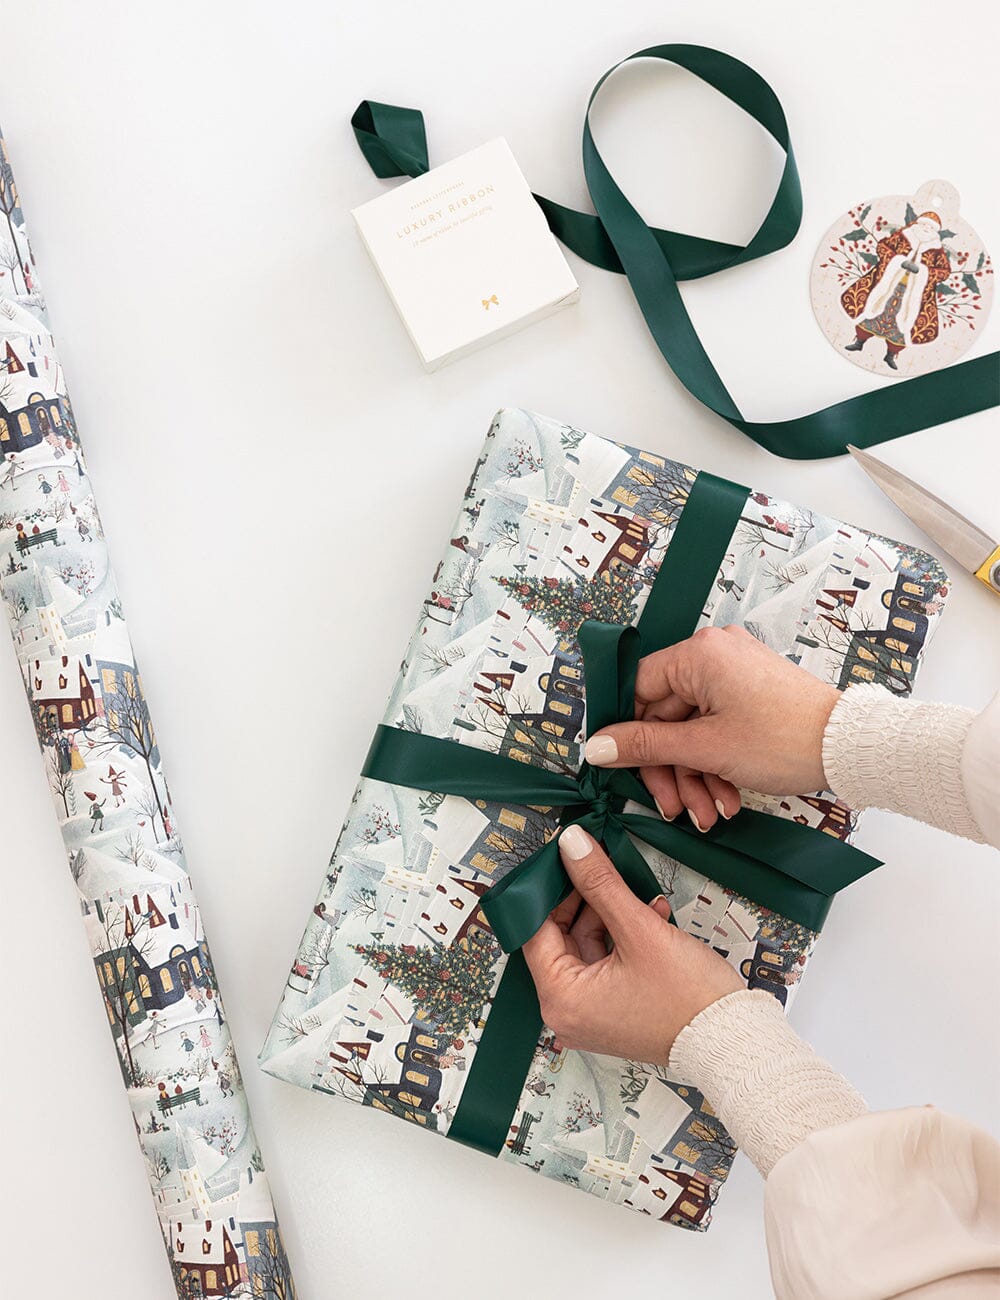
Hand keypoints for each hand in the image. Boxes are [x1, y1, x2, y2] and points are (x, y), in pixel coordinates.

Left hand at [522, 825, 742, 1063]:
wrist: (733, 1039)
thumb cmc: (687, 997)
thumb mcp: (639, 929)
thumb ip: (600, 883)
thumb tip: (572, 845)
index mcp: (561, 999)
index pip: (535, 931)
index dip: (547, 890)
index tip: (562, 859)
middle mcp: (568, 1012)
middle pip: (560, 938)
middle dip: (585, 899)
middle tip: (597, 865)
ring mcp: (592, 1014)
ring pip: (587, 946)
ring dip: (610, 914)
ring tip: (636, 892)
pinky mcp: (615, 1011)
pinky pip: (606, 962)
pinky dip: (623, 937)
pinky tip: (650, 913)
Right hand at [583, 625, 839, 831]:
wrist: (851, 750)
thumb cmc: (787, 739)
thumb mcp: (705, 748)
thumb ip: (644, 747)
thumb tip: (597, 746)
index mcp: (699, 654)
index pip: (637, 689)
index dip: (627, 733)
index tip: (619, 766)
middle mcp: (715, 656)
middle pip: (665, 718)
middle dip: (670, 770)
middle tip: (673, 806)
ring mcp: (735, 675)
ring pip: (691, 730)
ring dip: (695, 775)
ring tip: (707, 812)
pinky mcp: (751, 695)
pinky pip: (716, 729)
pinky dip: (716, 764)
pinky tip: (725, 798)